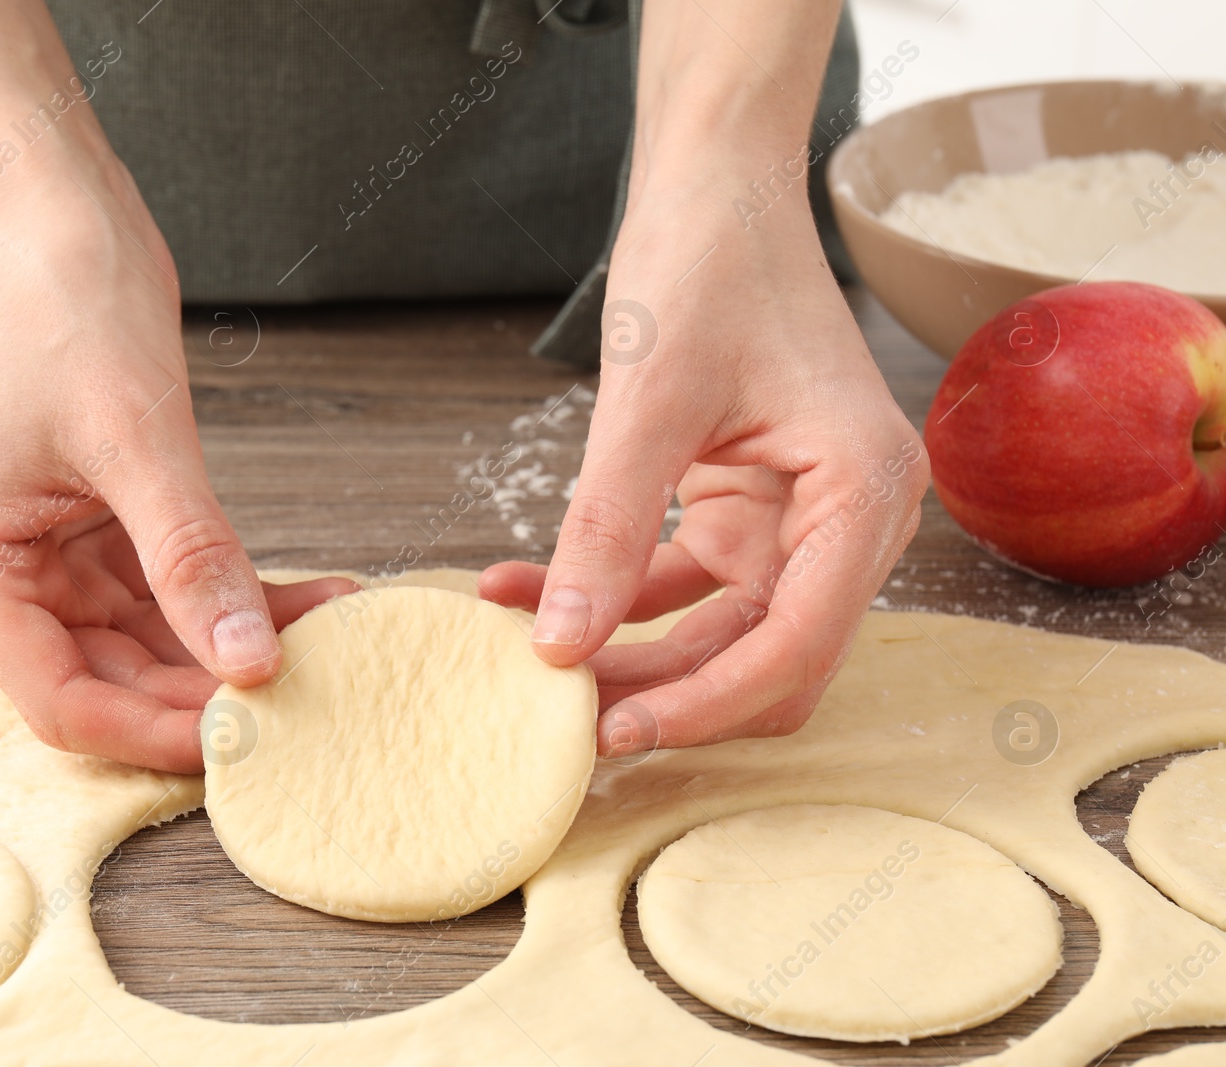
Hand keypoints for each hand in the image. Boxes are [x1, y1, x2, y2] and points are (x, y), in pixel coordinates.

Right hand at [0, 171, 354, 772]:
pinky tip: (309, 601)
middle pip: (111, 680)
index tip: (246, 737)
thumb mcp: (136, 440)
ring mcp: (52, 553)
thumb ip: (192, 557)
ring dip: (235, 646)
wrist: (57, 218)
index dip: (153, 730)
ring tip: (331, 642)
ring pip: (152, 641)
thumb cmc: (65, 307)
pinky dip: (235, 598)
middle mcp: (5, 574)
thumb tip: (250, 663)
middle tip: (309, 697)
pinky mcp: (100, 525)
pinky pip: (172, 589)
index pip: (61, 700)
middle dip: (208, 691)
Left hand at [480, 186, 927, 754]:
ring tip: (523, 651)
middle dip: (661, 691)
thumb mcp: (648, 399)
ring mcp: (798, 520)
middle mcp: (847, 521)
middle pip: (762, 660)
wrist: (714, 184)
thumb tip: (559, 647)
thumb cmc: (708, 260)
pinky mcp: (745, 511)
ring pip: (716, 637)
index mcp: (863, 493)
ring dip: (625, 653)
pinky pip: (679, 585)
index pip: (794, 646)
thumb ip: (607, 528)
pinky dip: (611, 596)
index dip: (702, 705)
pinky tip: (522, 592)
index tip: (607, 732)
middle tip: (555, 708)